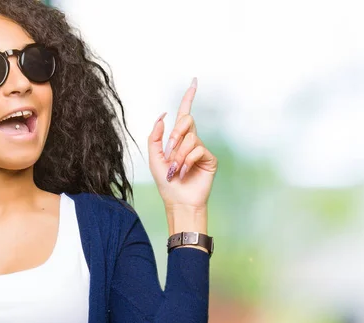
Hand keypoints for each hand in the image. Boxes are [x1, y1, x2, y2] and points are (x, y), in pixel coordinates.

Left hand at [148, 78, 217, 210]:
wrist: (178, 201)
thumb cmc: (166, 183)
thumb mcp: (154, 158)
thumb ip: (155, 137)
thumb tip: (163, 116)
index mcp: (177, 139)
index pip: (184, 114)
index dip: (188, 98)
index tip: (194, 81)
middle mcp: (190, 141)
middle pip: (186, 120)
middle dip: (175, 135)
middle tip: (169, 153)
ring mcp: (201, 149)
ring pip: (189, 138)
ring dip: (178, 155)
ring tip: (176, 170)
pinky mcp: (209, 158)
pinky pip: (197, 149)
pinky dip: (187, 161)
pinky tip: (185, 172)